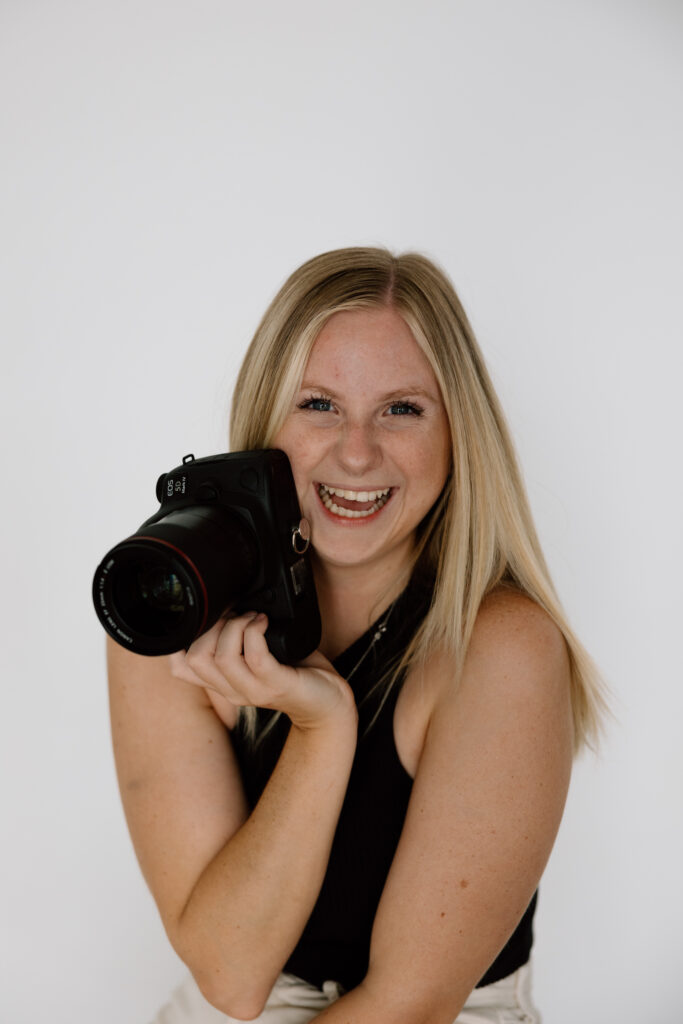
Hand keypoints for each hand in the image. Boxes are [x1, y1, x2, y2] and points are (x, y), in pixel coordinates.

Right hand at [168, 613, 355, 731]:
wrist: (327, 702)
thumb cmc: (293, 672)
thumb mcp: (255, 657)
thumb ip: (235, 642)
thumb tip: (221, 604)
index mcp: (222, 683)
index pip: (180, 668)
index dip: (181, 639)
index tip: (205, 618)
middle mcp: (231, 690)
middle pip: (196, 658)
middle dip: (211, 626)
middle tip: (235, 613)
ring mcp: (254, 691)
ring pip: (221, 657)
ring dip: (235, 626)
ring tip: (252, 616)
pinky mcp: (277, 685)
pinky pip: (254, 656)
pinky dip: (255, 632)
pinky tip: (265, 622)